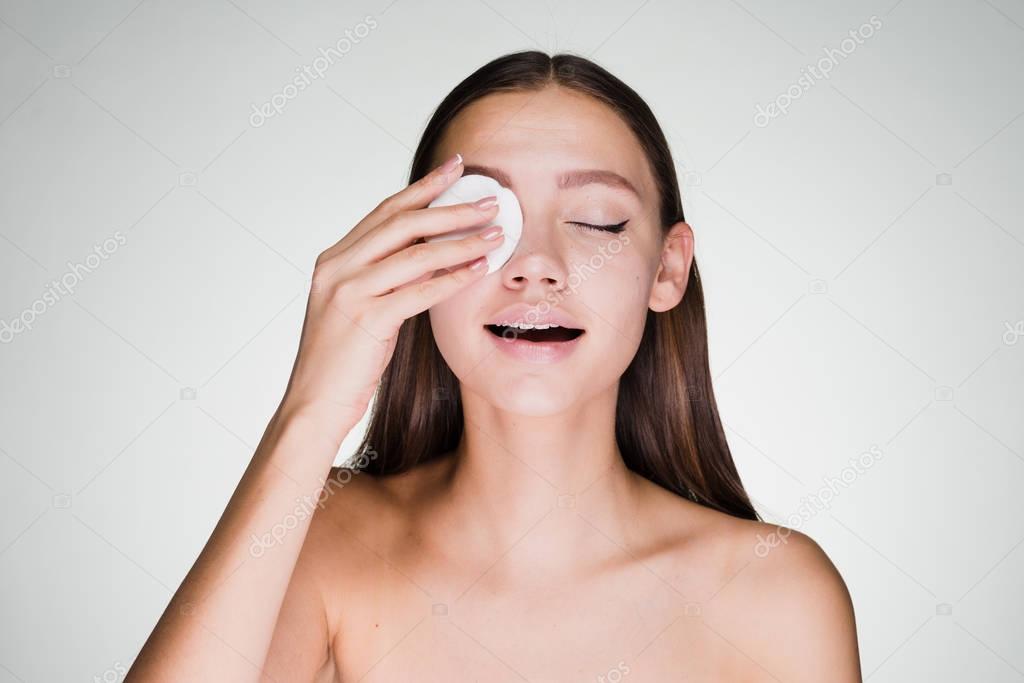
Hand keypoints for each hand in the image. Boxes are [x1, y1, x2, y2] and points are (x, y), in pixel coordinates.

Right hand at [278, 154, 503, 440]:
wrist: (313, 402)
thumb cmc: (340, 360)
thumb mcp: (355, 307)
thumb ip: (381, 277)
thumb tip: (428, 255)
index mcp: (333, 259)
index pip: (385, 212)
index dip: (423, 188)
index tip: (456, 169)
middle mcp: (337, 268)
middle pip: (403, 223)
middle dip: (451, 208)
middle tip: (490, 201)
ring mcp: (349, 292)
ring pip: (416, 254)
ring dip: (462, 242)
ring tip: (497, 234)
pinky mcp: (366, 319)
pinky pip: (419, 291)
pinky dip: (453, 278)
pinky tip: (480, 270)